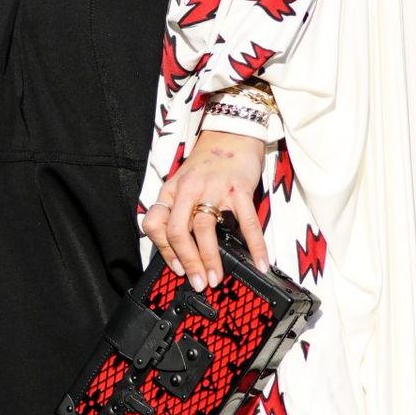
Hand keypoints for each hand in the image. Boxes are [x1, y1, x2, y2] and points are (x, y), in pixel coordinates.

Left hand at [141, 131, 266, 289]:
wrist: (233, 132)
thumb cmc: (209, 162)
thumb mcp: (184, 182)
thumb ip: (181, 210)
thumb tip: (184, 250)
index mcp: (172, 190)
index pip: (156, 224)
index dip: (164, 251)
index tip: (177, 269)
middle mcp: (188, 189)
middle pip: (178, 231)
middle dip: (188, 262)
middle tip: (198, 282)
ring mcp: (214, 188)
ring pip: (205, 229)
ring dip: (211, 259)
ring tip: (216, 278)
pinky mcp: (239, 188)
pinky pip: (246, 222)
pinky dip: (254, 245)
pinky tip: (259, 262)